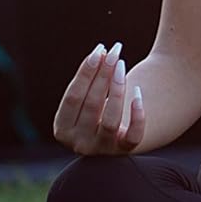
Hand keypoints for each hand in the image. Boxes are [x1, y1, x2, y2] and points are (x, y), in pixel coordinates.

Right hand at [52, 40, 145, 155]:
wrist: (114, 135)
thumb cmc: (95, 110)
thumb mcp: (85, 99)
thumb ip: (89, 79)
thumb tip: (101, 52)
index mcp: (62, 129)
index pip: (72, 97)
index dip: (85, 72)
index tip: (99, 50)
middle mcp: (79, 143)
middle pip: (91, 105)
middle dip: (103, 74)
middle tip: (115, 51)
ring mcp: (102, 149)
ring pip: (110, 120)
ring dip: (117, 89)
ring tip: (122, 65)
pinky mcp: (124, 151)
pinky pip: (133, 136)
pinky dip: (137, 116)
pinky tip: (138, 92)